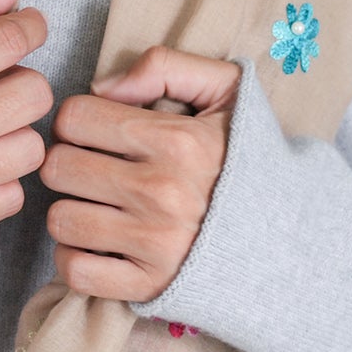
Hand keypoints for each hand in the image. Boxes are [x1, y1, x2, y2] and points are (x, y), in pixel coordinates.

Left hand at [39, 46, 240, 300]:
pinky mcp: (149, 286)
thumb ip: (166, 65)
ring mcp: (154, 243)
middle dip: (70, 162)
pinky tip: (100, 244)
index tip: (99, 133)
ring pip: (60, 220)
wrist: (292, 234)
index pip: (74, 117)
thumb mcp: (227, 91)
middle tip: (96, 170)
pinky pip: (75, 271)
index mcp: (176, 140)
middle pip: (58, 168)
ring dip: (72, 211)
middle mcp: (161, 192)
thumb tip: (102, 87)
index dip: (80, 120)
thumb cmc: (248, 158)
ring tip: (100, 207)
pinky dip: (77, 258)